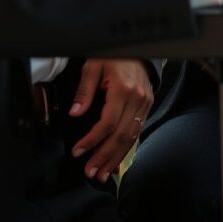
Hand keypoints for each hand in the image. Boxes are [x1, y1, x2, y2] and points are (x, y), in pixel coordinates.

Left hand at [70, 58, 153, 182]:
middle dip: (104, 157)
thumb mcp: (93, 66)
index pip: (107, 123)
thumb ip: (84, 91)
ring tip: (102, 174)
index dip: (92, 140)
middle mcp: (137, 99)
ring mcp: (145, 104)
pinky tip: (117, 161)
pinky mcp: (147, 106)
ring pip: (131, 137)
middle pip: (121, 135)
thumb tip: (75, 113)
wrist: (138, 47)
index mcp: (123, 89)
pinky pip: (137, 132)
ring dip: (116, 158)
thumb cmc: (114, 56)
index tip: (78, 151)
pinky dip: (126, 149)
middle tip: (90, 172)